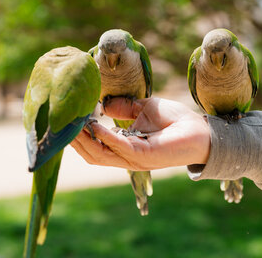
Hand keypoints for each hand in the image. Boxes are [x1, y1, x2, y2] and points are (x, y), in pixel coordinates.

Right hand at [70, 97, 210, 169]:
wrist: (201, 130)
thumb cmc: (176, 120)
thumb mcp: (144, 109)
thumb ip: (125, 108)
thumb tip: (104, 103)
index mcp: (125, 147)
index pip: (94, 146)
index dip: (78, 136)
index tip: (64, 121)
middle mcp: (126, 157)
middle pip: (91, 153)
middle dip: (75, 140)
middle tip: (59, 124)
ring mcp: (134, 159)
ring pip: (99, 154)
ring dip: (84, 139)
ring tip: (71, 123)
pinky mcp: (144, 156)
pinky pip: (119, 147)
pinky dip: (104, 136)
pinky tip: (93, 124)